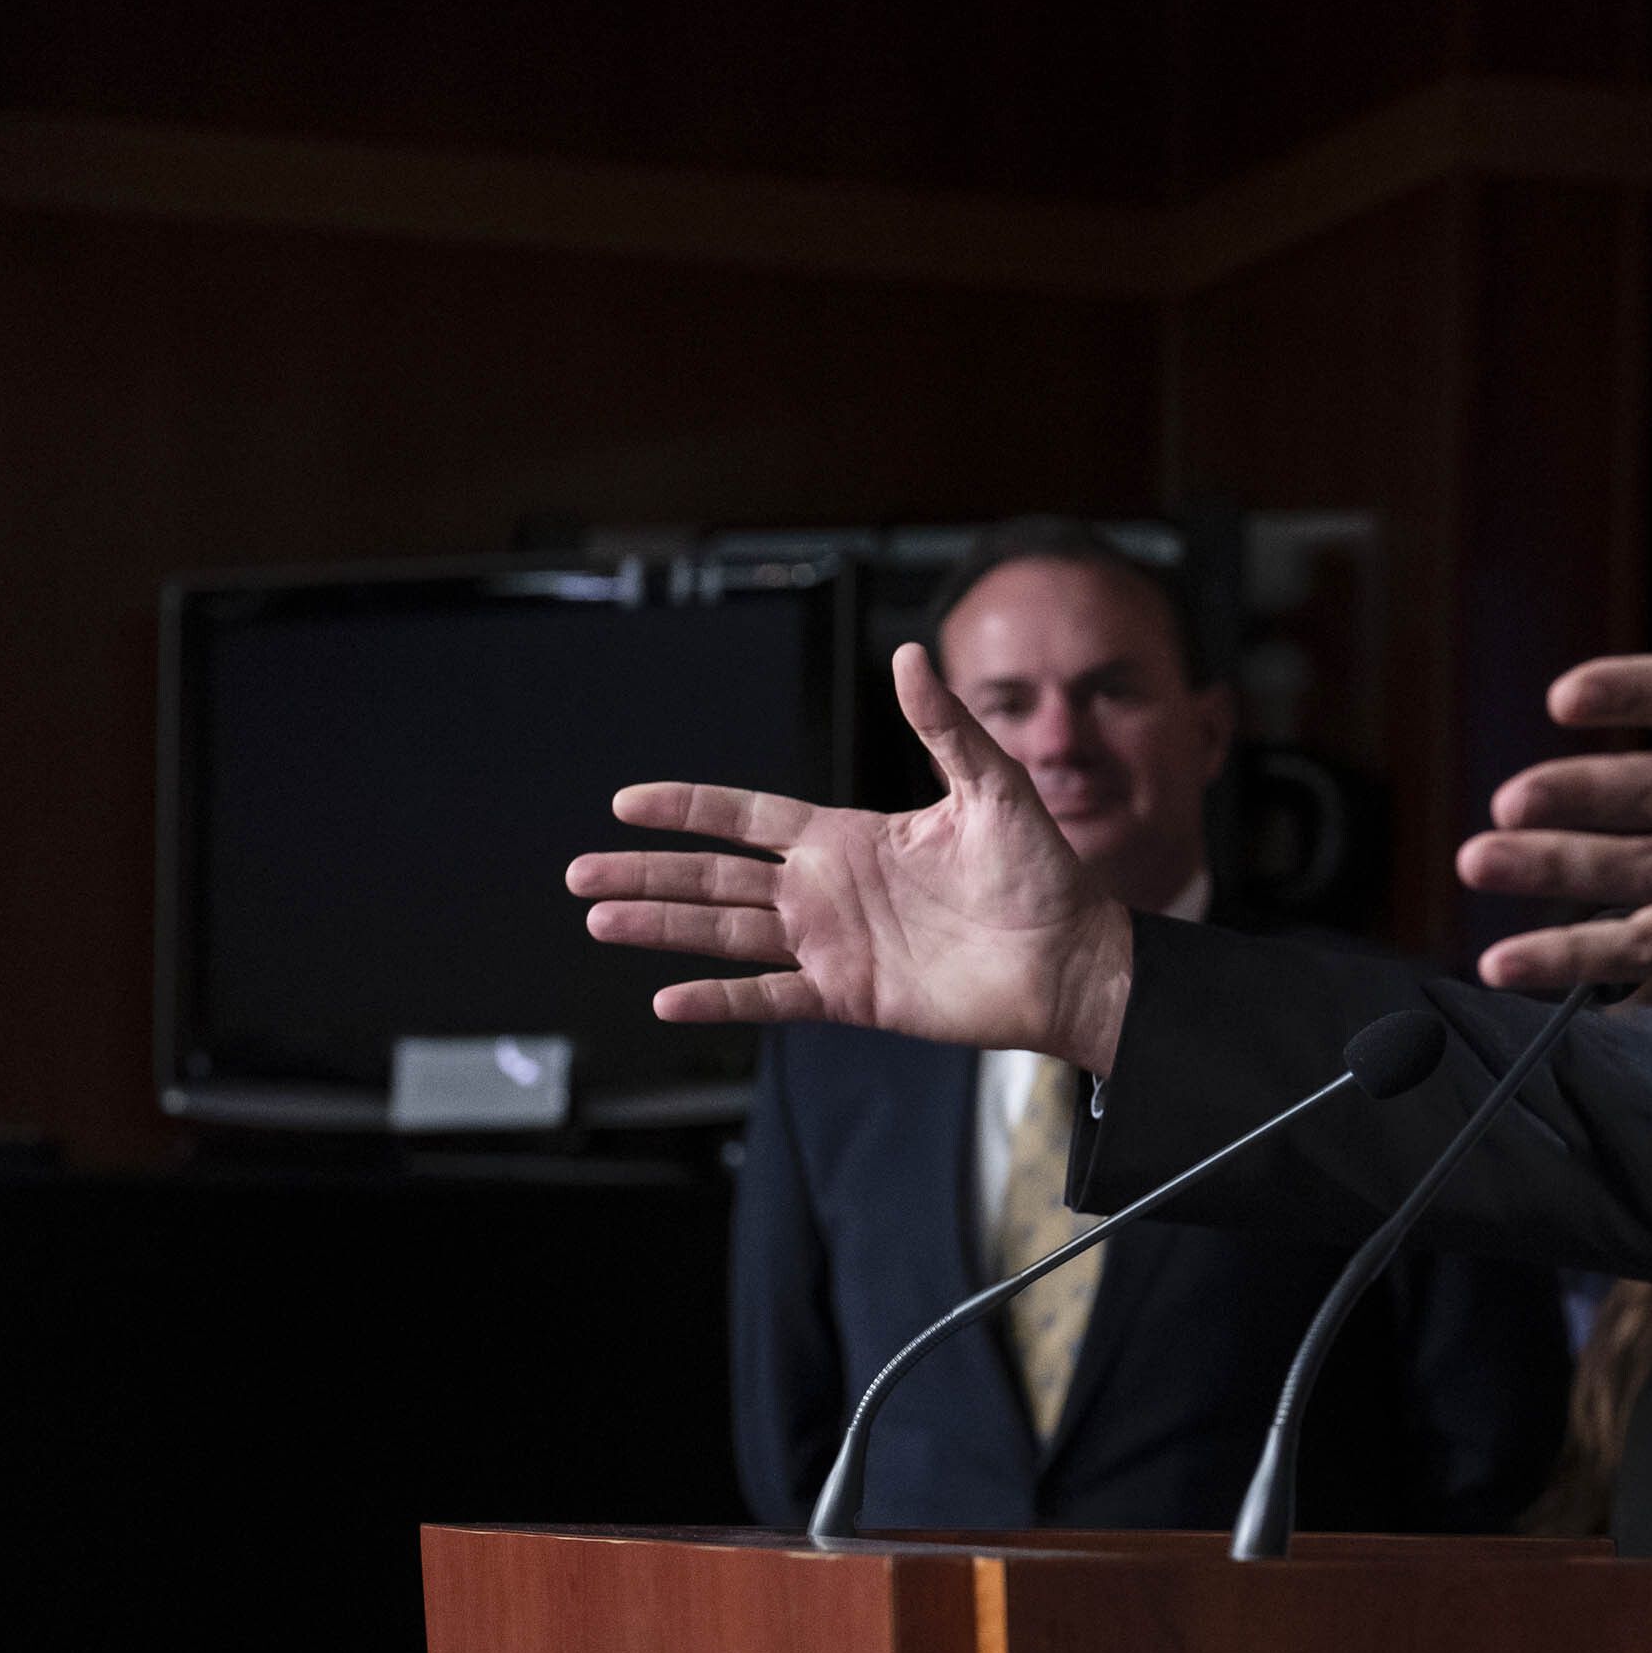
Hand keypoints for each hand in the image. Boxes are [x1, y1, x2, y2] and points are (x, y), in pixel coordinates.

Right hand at [571, 640, 1135, 1067]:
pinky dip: (721, 999)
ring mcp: (833, 944)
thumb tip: (911, 653)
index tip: (626, 803)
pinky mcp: (850, 994)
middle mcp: (828, 890)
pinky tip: (669, 996)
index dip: (688, 809)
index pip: (747, 816)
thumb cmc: (1043, 874)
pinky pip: (770, 997)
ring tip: (600, 919)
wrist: (1073, 957)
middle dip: (646, 872)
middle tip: (578, 874)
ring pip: (726, 933)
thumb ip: (943, 726)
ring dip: (662, 927)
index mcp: (849, 837)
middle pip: (715, 876)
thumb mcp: (991, 787)